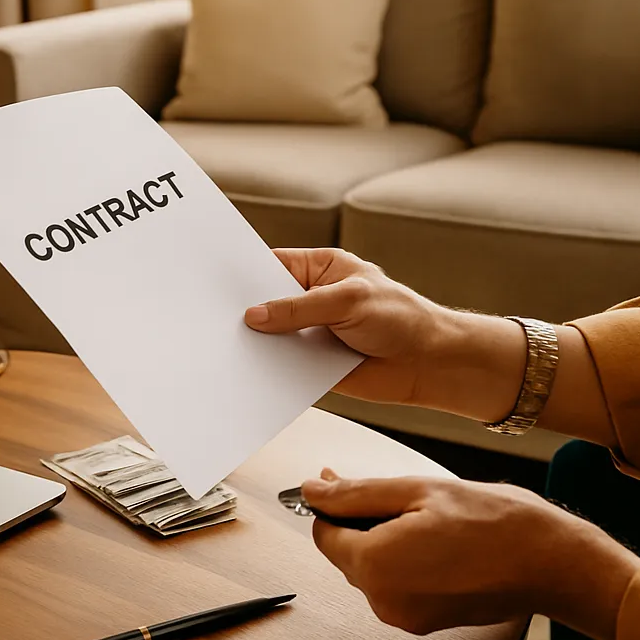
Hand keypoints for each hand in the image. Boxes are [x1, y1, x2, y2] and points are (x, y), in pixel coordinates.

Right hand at [243, 247, 616, 446]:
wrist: (431, 365)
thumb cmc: (402, 318)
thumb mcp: (348, 302)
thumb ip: (299, 308)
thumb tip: (255, 315)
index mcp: (318, 269)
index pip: (270, 266)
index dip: (243, 274)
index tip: (213, 283)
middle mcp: (309, 300)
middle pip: (264, 302)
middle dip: (242, 311)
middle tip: (209, 318)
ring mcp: (308, 332)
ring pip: (270, 337)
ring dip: (252, 344)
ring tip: (218, 348)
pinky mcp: (311, 365)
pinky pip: (281, 366)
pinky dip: (266, 371)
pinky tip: (244, 373)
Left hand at [303, 471, 639, 639]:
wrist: (550, 562)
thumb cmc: (493, 522)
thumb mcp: (416, 491)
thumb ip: (356, 493)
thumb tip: (313, 490)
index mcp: (374, 566)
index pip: (323, 534)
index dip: (328, 505)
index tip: (339, 481)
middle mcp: (383, 601)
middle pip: (347, 552)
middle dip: (357, 519)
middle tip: (389, 490)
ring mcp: (404, 617)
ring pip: (372, 567)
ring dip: (382, 537)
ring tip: (419, 510)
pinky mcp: (425, 622)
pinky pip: (395, 584)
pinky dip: (402, 558)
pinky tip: (430, 535)